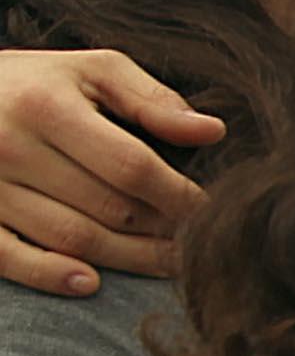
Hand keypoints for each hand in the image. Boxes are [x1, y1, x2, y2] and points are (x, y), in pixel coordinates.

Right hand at [0, 50, 219, 297]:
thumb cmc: (33, 83)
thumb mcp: (89, 72)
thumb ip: (149, 100)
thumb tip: (212, 132)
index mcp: (45, 107)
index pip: (132, 166)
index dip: (180, 196)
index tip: (212, 211)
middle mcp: (9, 147)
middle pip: (108, 208)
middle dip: (163, 231)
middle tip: (199, 243)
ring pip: (71, 238)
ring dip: (129, 258)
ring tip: (171, 263)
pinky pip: (11, 257)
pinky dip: (52, 274)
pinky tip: (91, 282)